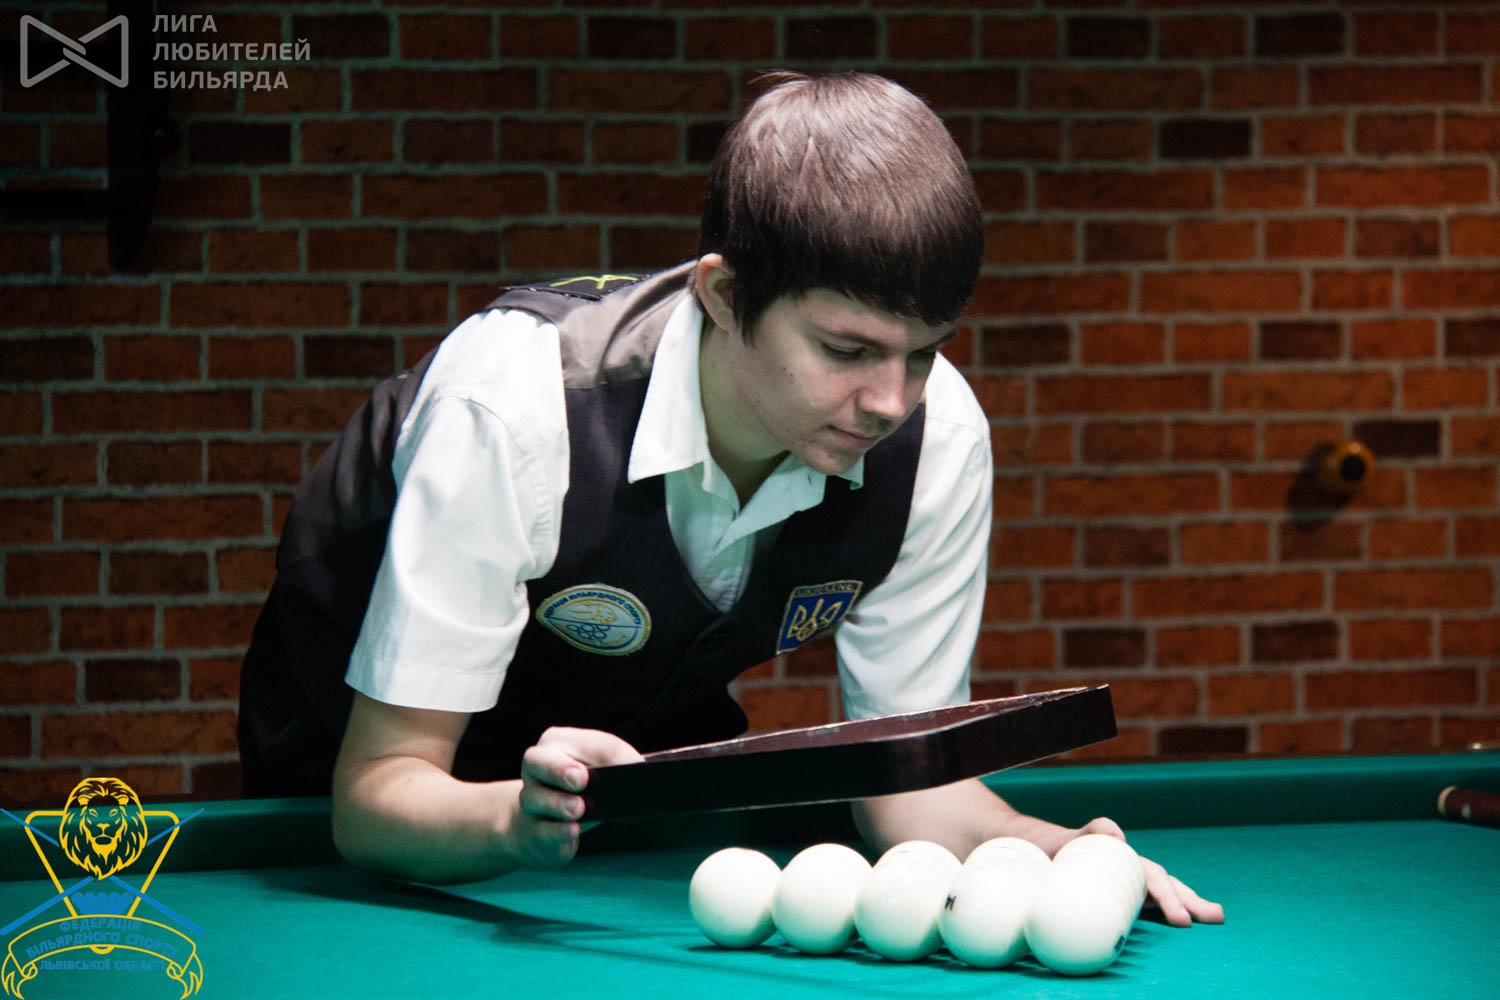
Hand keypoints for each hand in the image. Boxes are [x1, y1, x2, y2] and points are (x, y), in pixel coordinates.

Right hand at [506, 727, 643, 869]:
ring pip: (535, 797)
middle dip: (559, 768)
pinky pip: (542, 829)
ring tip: (579, 808)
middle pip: (537, 760)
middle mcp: (536, 768)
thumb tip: (637, 768)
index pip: (584, 742)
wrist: (547, 827)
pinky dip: (558, 830)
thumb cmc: (580, 791)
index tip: (632, 766)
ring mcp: (529, 800)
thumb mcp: (599, 771)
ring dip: (559, 803)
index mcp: (556, 743)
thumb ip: (615, 763)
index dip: (608, 755)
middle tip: (581, 779)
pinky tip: (572, 829)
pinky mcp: (533, 831)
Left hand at [1062, 817, 1224, 927]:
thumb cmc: (1051, 847)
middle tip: (1216, 917)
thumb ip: (1091, 833)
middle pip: (1165, 884)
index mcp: (1121, 860)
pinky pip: (1147, 904)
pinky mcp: (1119, 894)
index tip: (1182, 919)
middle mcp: (1128, 869)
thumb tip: (1121, 838)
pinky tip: (1184, 923)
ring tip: (1216, 917)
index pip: (1152, 878)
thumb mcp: (1066, 839)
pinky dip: (1167, 911)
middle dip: (1190, 901)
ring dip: (1187, 905)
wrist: (1036, 850)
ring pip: (1161, 892)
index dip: (1168, 898)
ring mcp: (1125, 881)